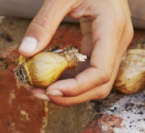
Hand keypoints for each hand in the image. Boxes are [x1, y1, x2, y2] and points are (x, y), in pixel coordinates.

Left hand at [18, 0, 132, 105]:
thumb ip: (43, 23)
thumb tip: (25, 52)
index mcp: (112, 26)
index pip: (101, 72)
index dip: (77, 88)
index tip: (50, 90)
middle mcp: (119, 40)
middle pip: (100, 85)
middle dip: (71, 96)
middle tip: (40, 94)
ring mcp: (114, 45)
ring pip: (96, 83)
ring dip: (70, 91)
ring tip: (40, 89)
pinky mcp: (105, 46)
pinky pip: (90, 71)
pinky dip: (71, 79)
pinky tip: (50, 78)